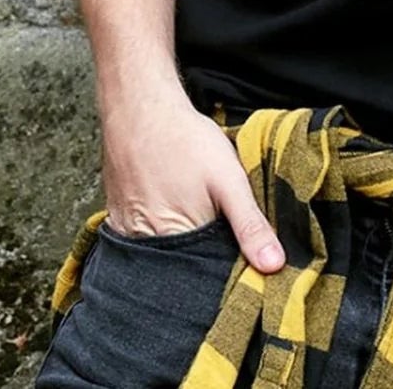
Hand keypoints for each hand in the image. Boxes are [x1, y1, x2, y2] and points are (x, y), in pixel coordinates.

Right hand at [101, 84, 284, 272]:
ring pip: (163, 258)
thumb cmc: (185, 141)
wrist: (140, 108)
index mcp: (175, 244)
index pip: (204, 282)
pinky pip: (143, 242)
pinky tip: (173, 214)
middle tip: (221, 241)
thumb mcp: (229, 180)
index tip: (243, 273)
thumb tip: (274, 267)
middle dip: (203, 266)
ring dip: (182, 251)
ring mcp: (127, 234)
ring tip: (196, 224)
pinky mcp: (118, 219)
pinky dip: (161, 237)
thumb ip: (250, 225)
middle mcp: (145, 248)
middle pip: (182, 272)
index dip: (225, 276)